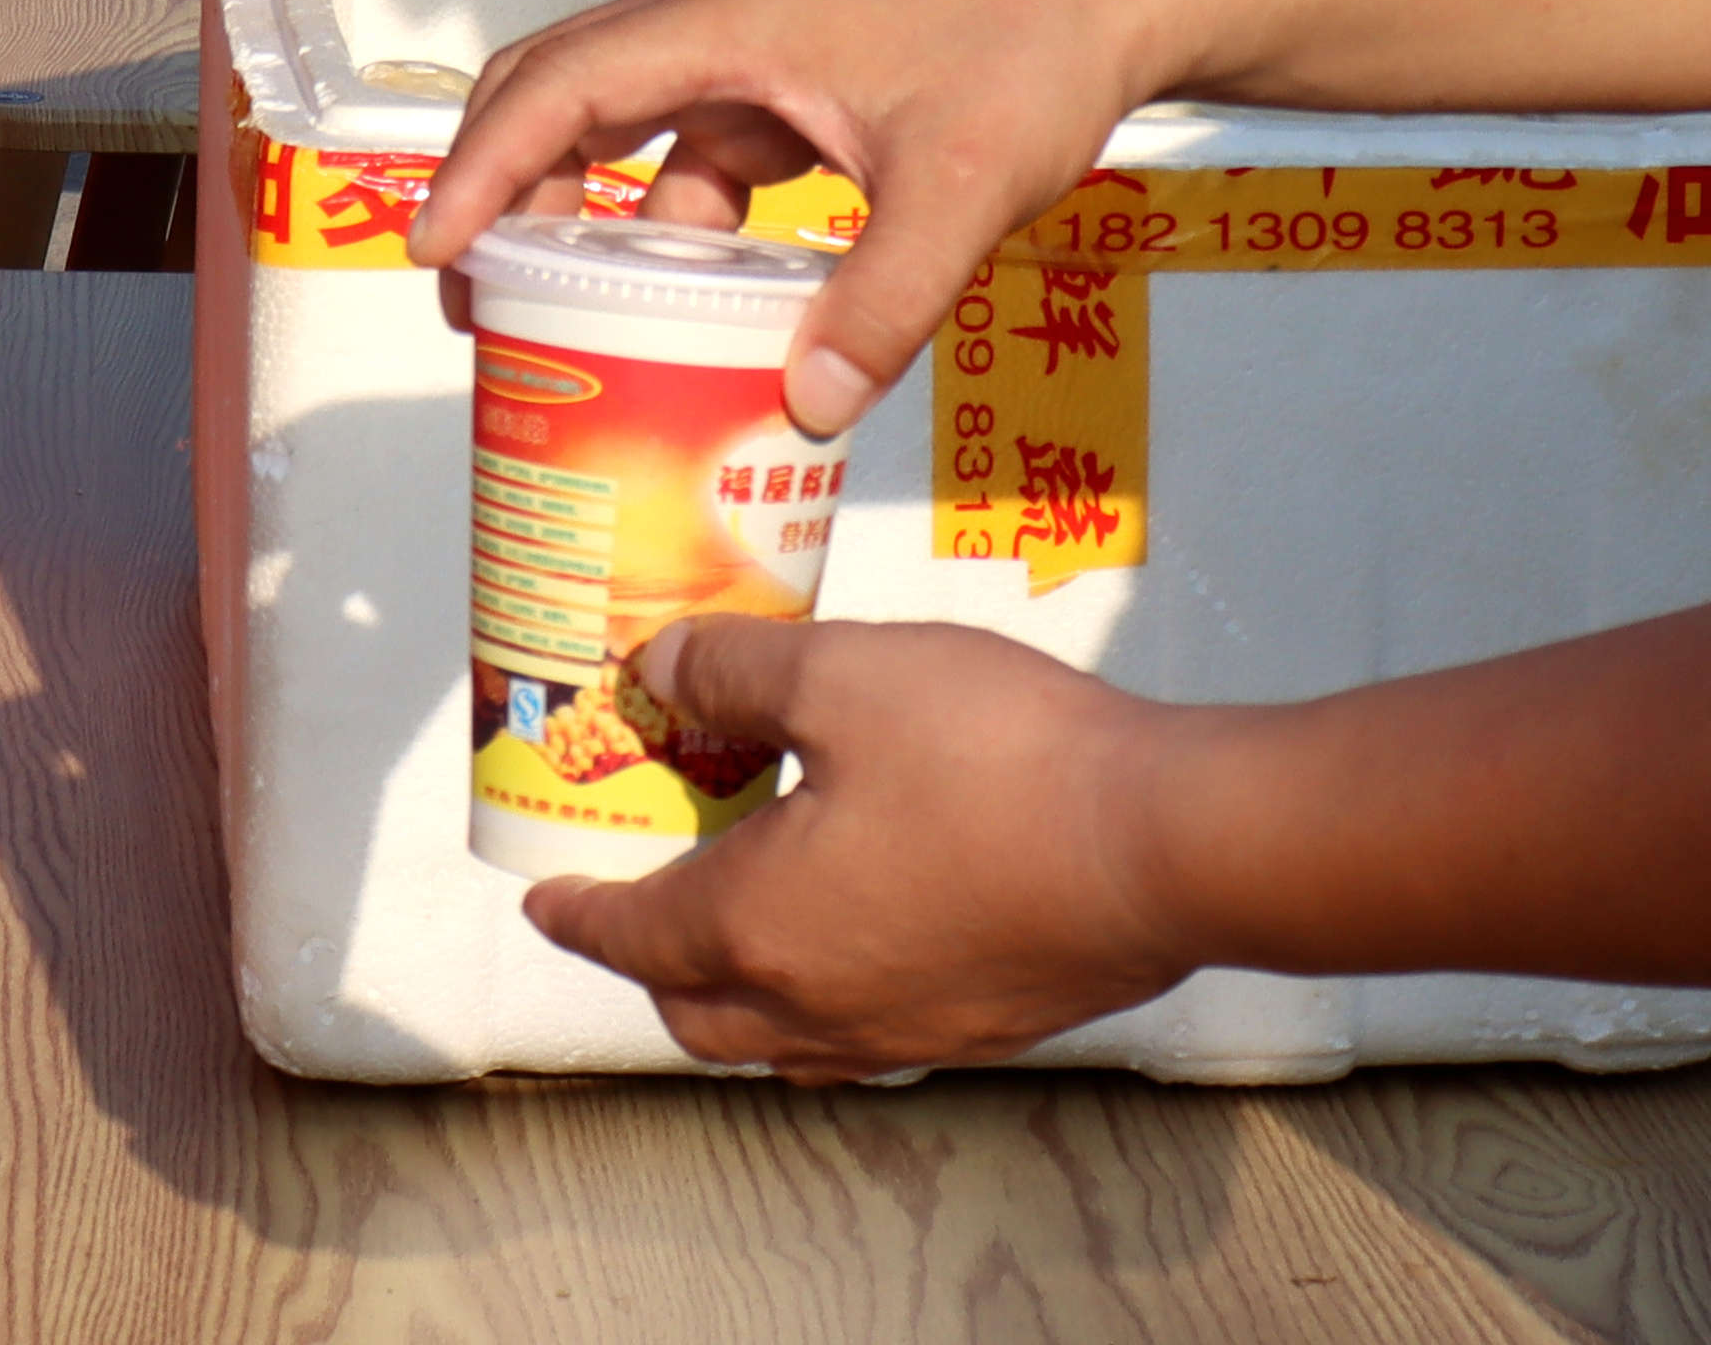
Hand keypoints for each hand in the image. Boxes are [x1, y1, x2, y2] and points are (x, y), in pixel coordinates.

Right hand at [409, 0, 1157, 439]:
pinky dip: (673, 219)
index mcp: (731, 17)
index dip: (484, 166)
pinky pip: (696, 145)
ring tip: (561, 313)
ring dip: (585, 206)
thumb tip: (802, 408)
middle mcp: (724, 15)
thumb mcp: (958, 191)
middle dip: (503, 185)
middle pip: (562, 87)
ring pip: (627, 120)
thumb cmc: (1034, 54)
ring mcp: (756, 42)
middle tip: (471, 299)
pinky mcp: (793, 76)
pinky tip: (697, 300)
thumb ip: (883, 302)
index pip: (561, 85)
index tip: (434, 249)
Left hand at [521, 618, 1197, 1074]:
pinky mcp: (985, 1025)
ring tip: (743, 922)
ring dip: (737, 992)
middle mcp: (819, 1003)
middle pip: (696, 1010)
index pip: (631, 935)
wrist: (1164, 846)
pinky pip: (866, 1033)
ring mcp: (907, 1027)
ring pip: (783, 1038)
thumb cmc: (1003, 762)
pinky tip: (863, 936)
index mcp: (758, 927)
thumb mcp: (844, 675)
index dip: (578, 911)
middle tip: (638, 900)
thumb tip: (660, 671)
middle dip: (650, 962)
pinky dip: (826, 997)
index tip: (546, 898)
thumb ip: (734, 672)